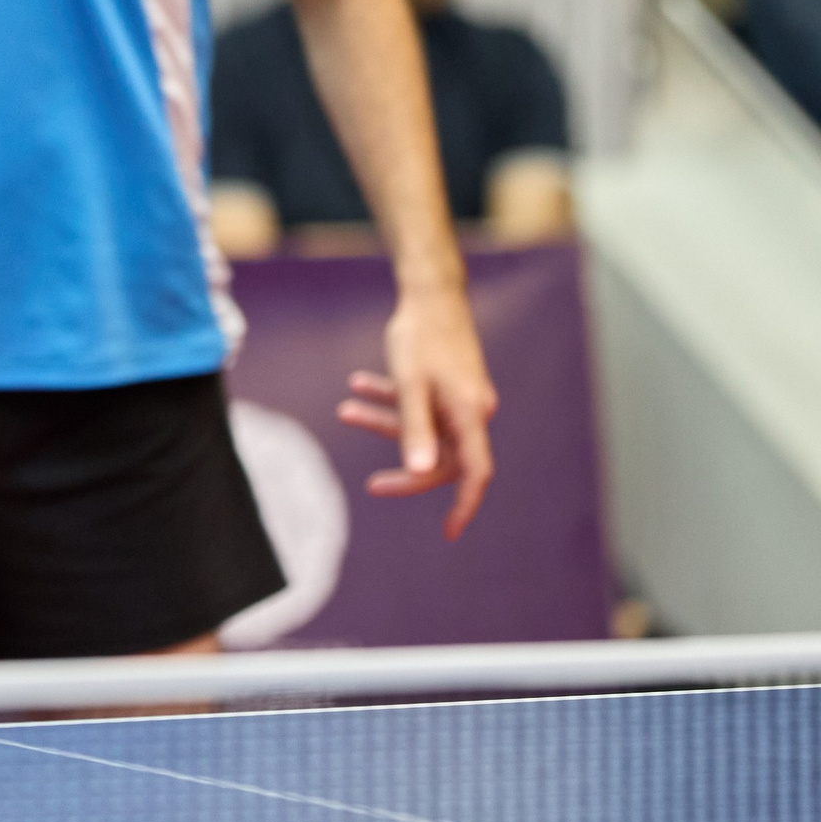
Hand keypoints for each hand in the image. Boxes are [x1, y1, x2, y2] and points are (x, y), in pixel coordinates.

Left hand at [335, 281, 497, 540]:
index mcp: (471, 414)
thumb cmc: (420, 335)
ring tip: (344, 409)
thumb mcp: (410, 385)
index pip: (476, 472)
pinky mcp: (448, 385)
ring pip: (425, 428)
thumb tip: (421, 472)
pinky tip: (358, 384)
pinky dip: (391, 400)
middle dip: (406, 467)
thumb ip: (415, 429)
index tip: (449, 531)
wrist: (430, 290)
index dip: (466, 505)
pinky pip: (421, 405)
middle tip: (371, 486)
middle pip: (443, 457)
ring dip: (385, 423)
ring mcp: (461, 398)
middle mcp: (472, 410)